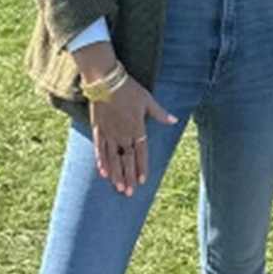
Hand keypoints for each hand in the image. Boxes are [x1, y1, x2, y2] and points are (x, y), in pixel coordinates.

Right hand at [89, 79, 177, 196]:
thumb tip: (174, 120)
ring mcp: (109, 133)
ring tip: (118, 187)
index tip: (142, 181)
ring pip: (113, 158)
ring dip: (116, 173)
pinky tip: (103, 172)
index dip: (141, 167)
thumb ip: (160, 114)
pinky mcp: (98, 129)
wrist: (106, 81)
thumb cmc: (129, 89)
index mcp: (137, 128)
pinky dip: (101, 161)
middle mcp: (123, 134)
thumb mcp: (148, 100)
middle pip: (126, 159)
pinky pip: (99, 149)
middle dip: (128, 177)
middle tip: (128, 193)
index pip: (141, 152)